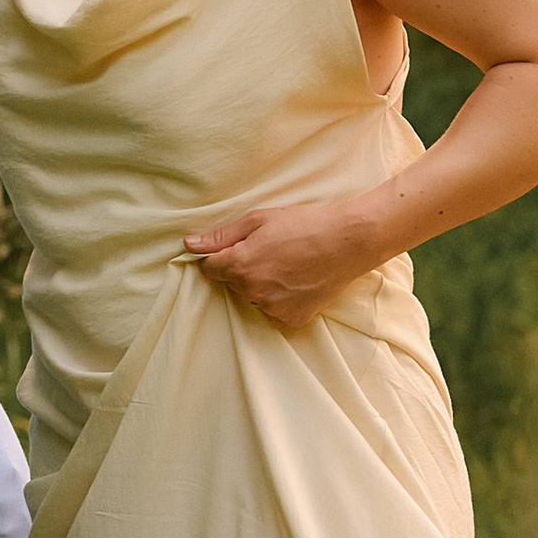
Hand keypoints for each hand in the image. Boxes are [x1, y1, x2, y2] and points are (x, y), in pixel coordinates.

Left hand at [184, 199, 380, 332]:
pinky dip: (282, 296)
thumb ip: (220, 236)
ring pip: (255, 296)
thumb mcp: (258, 220)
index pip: (209, 269)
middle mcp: (253, 292)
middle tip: (272, 250)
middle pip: (233, 283)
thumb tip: (189, 245)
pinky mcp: (292, 318)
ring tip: (289, 263)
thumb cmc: (304, 224)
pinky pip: (276, 308)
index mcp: (240, 266)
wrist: (348, 241)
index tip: (240, 247)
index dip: (221, 256)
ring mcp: (273, 308)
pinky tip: (299, 279)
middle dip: (244, 268)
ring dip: (263, 283)